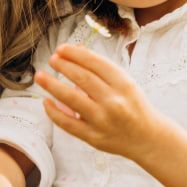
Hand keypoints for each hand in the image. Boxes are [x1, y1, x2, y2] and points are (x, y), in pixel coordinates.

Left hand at [35, 44, 161, 158]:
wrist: (147, 138)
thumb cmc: (132, 105)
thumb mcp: (124, 82)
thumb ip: (100, 67)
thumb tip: (75, 50)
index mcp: (124, 84)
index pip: (95, 63)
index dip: (75, 54)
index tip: (62, 48)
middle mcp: (114, 102)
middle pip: (82, 78)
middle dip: (64, 66)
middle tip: (52, 59)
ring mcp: (102, 121)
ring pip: (72, 99)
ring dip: (52, 85)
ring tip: (40, 75)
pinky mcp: (93, 137)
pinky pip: (68, 123)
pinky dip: (54, 112)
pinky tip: (46, 101)